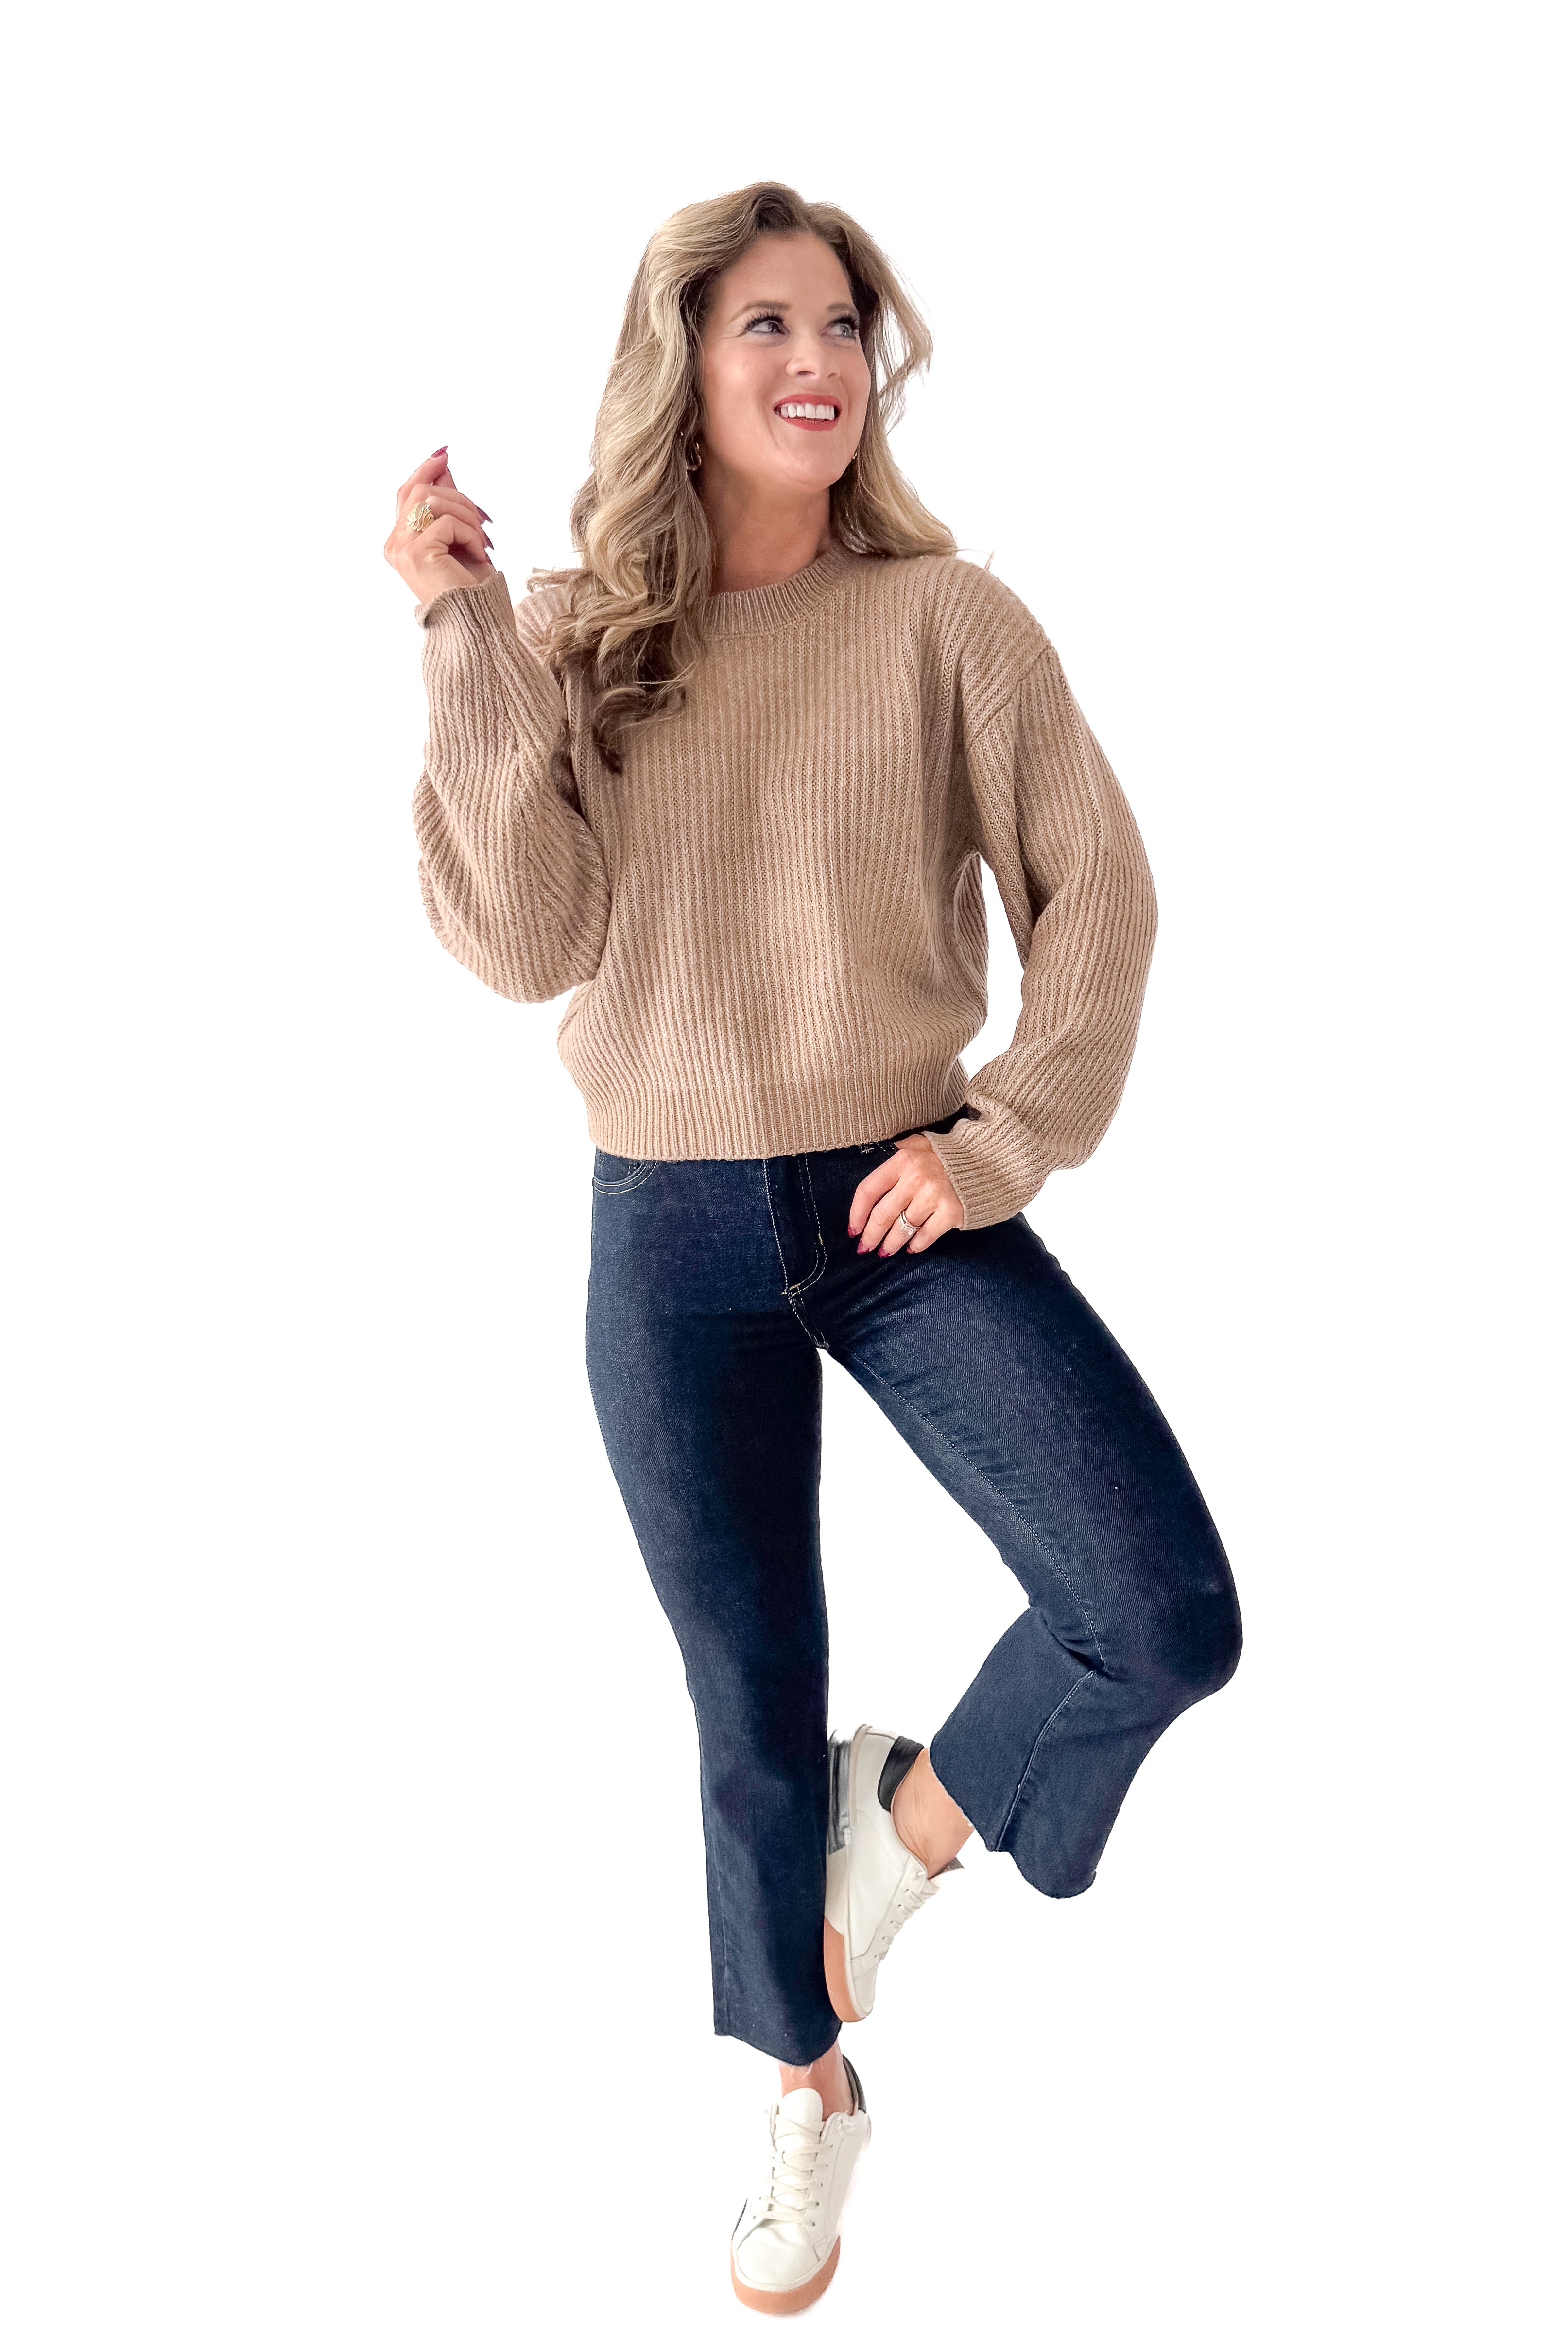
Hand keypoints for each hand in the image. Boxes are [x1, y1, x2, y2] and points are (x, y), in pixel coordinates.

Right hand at [384, 447, 494, 603]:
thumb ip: (446, 503)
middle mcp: (394, 545)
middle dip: (457, 495)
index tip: (444, 454)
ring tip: (482, 541)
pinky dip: (470, 533)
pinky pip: (446, 522)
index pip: (407, 494)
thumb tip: (442, 466)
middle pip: (419, 492)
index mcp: (399, 542)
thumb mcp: (457, 535)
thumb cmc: (468, 585)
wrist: (477, 621)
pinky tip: (480, 553)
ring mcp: (402, 550)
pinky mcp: (417, 554)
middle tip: (482, 518)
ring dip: (467, 516)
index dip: (424, 471)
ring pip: (433, 502)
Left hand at [848, 1131, 964, 1255]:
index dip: (856, 1214)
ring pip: (902, 1229)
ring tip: (885, 1251)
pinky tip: (910, 1249)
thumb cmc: (944, 1155)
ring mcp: (934, 1196)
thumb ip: (894, 1154)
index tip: (853, 1229)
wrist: (985, 1160)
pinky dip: (916, 1245)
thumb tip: (867, 1172)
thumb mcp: (917, 1144)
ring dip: (890, 1244)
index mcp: (902, 1160)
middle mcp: (916, 1178)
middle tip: (865, 1248)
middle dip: (870, 1236)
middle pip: (882, 1215)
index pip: (868, 1190)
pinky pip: (925, 1236)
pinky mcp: (951, 1211)